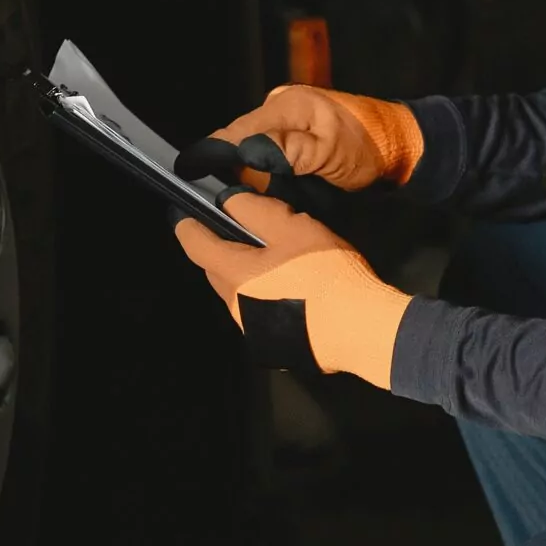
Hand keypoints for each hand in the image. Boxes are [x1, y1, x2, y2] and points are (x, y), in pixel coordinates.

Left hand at [172, 192, 410, 387]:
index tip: (185, 211)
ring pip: (237, 292)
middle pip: (215, 270)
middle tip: (239, 230)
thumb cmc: (325, 273)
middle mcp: (234, 306)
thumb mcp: (292, 228)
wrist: (361, 329)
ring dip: (245, 274)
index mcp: (234, 275)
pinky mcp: (272, 344)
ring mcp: (252, 329)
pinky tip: (290, 289)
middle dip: (219, 248)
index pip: (193, 244)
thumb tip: (228, 201)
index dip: (186, 223)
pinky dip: (263, 295)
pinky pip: (257, 311)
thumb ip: (255, 210)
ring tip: (272, 260)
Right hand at [205, 84, 422, 191]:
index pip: (235, 132)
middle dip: (228, 170)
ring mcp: (288, 122)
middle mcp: (280, 109)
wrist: (402, 147)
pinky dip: (261, 173)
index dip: (209, 154)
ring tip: (242, 199)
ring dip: (246, 174)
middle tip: (222, 199)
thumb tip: (247, 153)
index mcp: (285, 106)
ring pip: (251, 151)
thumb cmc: (371, 148)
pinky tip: (264, 190)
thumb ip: (287, 152)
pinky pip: (267, 154)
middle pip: (238, 142)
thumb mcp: (329, 152)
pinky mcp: (296, 137)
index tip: (187, 171)